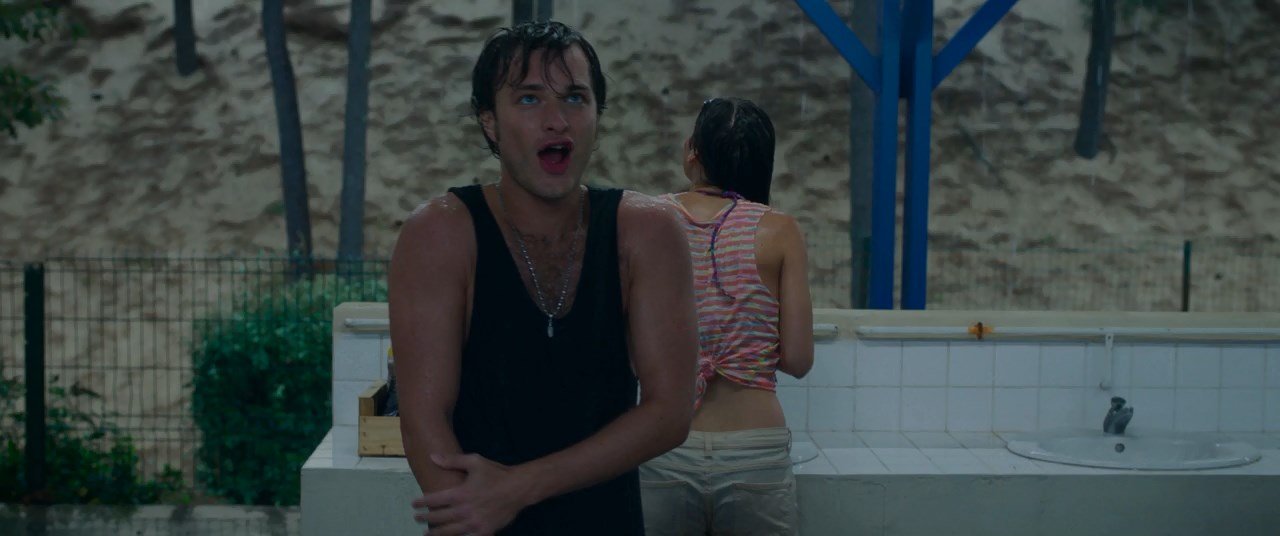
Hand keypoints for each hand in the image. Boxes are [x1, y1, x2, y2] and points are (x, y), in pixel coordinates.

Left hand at [411, 453, 530, 535]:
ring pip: (449, 531)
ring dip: (436, 532)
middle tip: (416, 518)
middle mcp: (465, 510)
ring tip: (426, 534)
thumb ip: (452, 460)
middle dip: (425, 517)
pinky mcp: (484, 530)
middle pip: (438, 517)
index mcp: (460, 493)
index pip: (434, 499)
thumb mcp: (475, 461)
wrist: (519, 488)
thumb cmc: (496, 473)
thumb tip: (432, 456)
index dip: (422, 502)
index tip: (414, 503)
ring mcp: (474, 522)